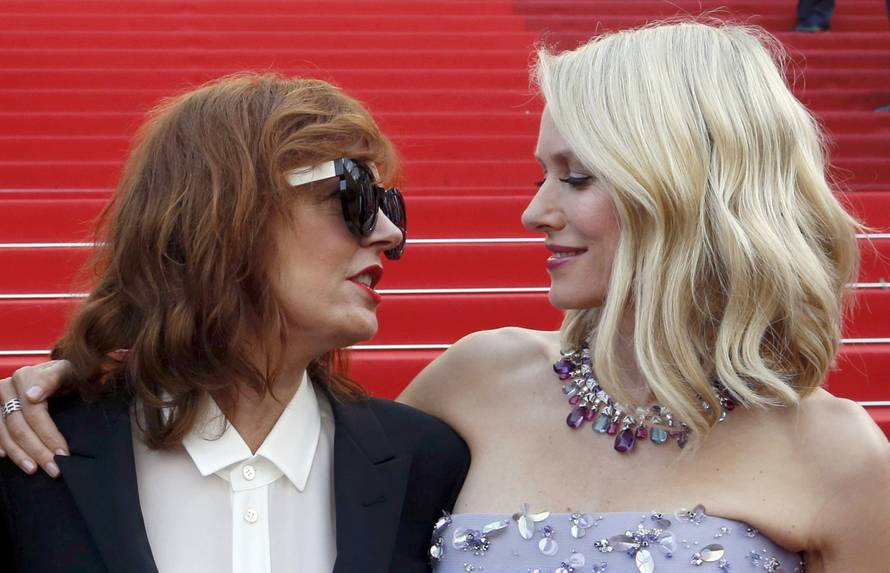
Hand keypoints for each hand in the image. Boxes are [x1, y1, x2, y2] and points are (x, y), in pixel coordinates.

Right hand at [0, 361, 70, 476]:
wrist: (54, 374)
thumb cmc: (65, 374)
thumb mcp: (67, 371)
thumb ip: (53, 379)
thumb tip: (32, 396)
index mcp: (25, 377)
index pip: (35, 413)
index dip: (49, 435)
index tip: (63, 453)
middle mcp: (6, 388)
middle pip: (20, 426)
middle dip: (39, 451)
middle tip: (55, 469)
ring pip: (5, 433)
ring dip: (19, 455)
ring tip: (34, 470)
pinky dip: (1, 447)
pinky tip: (9, 457)